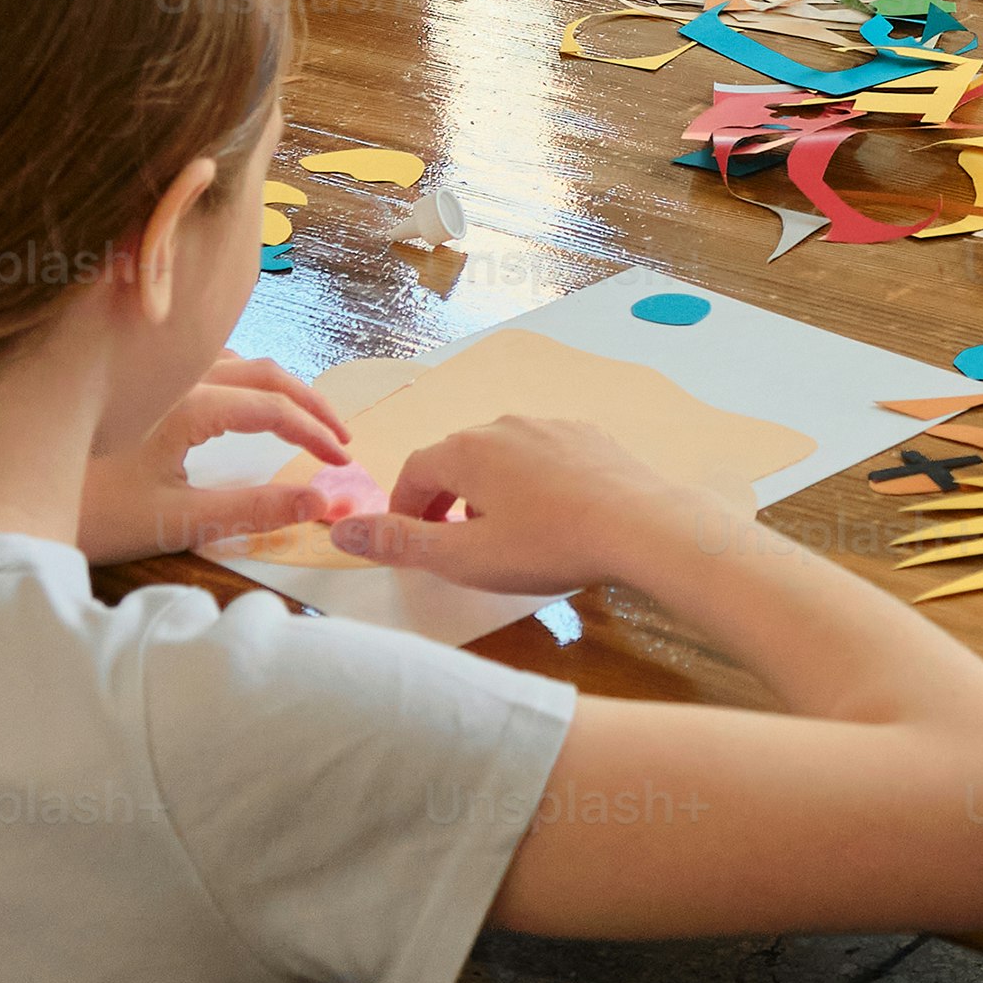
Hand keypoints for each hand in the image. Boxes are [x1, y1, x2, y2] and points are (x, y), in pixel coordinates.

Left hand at [75, 358, 363, 564]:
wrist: (9, 496)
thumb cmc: (90, 514)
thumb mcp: (177, 521)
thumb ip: (253, 511)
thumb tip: (318, 502)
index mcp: (188, 405)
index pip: (274, 407)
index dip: (317, 433)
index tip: (343, 463)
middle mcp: (174, 376)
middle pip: (264, 371)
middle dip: (309, 402)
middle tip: (340, 437)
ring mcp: (151, 374)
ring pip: (233, 358)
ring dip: (276, 384)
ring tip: (300, 417)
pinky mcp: (131, 382)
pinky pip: (201, 361)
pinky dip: (239, 375)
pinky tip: (237, 397)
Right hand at [326, 410, 715, 593]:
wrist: (642, 526)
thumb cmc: (548, 545)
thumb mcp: (465, 557)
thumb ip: (401, 543)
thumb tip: (340, 530)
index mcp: (467, 450)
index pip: (416, 470)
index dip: (405, 508)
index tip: (410, 541)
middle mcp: (505, 425)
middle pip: (458, 458)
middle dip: (445, 498)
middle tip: (452, 542)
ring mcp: (552, 425)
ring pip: (503, 455)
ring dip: (489, 489)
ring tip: (502, 532)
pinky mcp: (590, 436)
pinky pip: (544, 455)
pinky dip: (532, 481)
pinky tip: (551, 514)